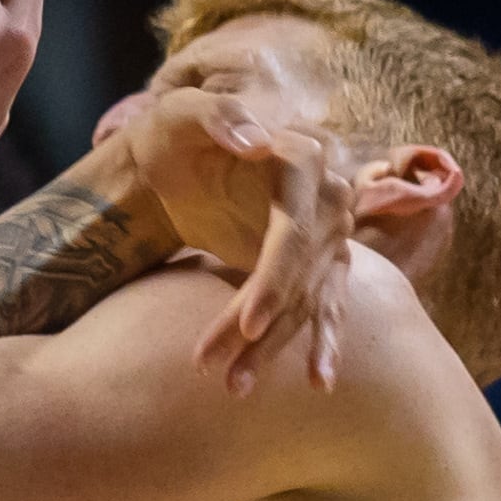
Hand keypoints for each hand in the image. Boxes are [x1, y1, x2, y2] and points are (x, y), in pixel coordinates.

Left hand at [126, 86, 355, 394]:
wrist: (172, 159)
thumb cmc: (174, 133)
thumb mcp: (182, 112)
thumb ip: (218, 117)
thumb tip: (258, 143)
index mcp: (303, 157)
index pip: (296, 229)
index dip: (276, 276)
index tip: (250, 321)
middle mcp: (327, 196)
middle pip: (300, 274)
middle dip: (260, 326)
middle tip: (214, 369)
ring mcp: (326, 231)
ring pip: (306, 298)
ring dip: (275, 347)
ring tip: (238, 387)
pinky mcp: (315, 260)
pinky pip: (323, 305)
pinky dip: (321, 343)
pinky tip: (318, 383)